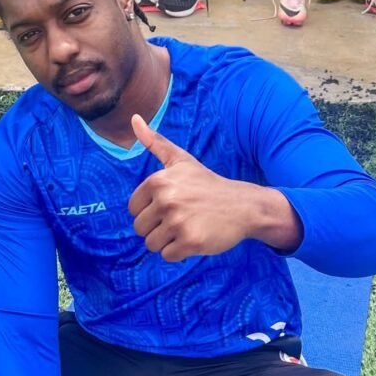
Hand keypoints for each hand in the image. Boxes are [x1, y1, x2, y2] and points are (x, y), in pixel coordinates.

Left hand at [128, 114, 250, 261]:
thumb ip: (154, 142)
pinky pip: (168, 256)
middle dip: (158, 228)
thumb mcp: (181, 160)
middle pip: (140, 228)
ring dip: (168, 241)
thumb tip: (133, 119)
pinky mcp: (190, 242)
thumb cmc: (207, 183)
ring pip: (152, 244)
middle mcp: (166, 200)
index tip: (170, 205)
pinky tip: (195, 237)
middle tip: (181, 218)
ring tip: (187, 227)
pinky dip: (180, 252)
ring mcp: (178, 222)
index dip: (150, 211)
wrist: (243, 205)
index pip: (133, 209)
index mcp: (159, 181)